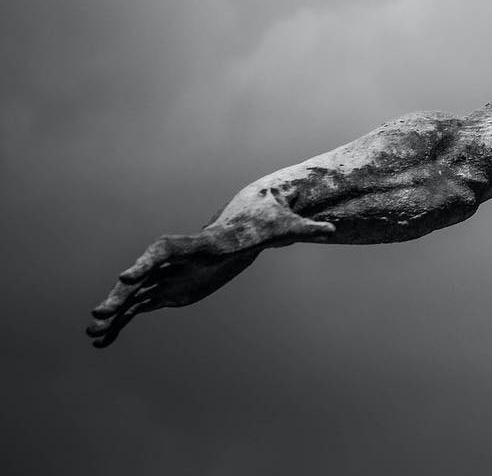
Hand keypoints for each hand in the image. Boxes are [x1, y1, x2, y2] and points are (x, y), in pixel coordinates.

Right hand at [87, 203, 333, 347]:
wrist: (253, 218)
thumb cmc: (269, 220)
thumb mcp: (287, 224)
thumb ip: (305, 227)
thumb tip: (330, 227)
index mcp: (203, 242)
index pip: (168, 249)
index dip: (147, 261)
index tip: (126, 276)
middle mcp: (181, 257)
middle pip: (144, 274)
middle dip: (122, 293)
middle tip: (98, 315)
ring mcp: (172, 273)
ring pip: (137, 294)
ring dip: (116, 312)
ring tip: (92, 335)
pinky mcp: (171, 288)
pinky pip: (142, 307)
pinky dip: (124, 322)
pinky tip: (104, 341)